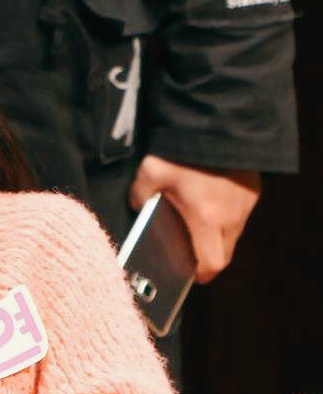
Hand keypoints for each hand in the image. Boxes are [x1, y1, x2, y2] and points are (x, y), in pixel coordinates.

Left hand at [129, 155, 260, 282]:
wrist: (218, 120)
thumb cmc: (181, 151)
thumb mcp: (149, 172)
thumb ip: (140, 196)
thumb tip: (140, 207)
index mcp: (206, 219)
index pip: (211, 264)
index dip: (200, 273)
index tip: (187, 273)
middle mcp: (232, 217)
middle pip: (224, 253)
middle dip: (207, 256)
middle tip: (188, 250)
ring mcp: (246, 203)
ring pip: (233, 233)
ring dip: (216, 234)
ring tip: (194, 223)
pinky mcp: (253, 189)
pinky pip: (239, 212)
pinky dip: (225, 215)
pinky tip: (207, 201)